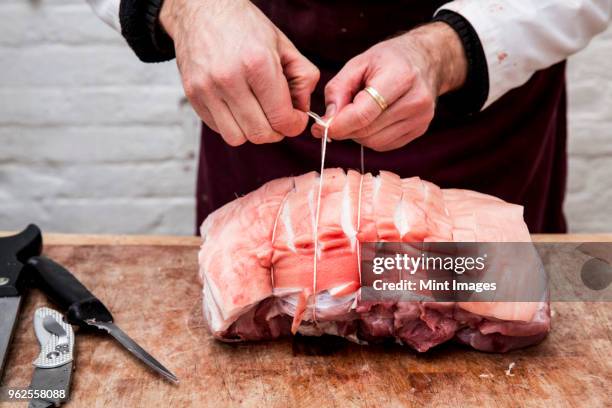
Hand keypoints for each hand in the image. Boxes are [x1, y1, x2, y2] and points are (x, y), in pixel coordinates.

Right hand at [160, 0, 319, 145]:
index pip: (282, 119)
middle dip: (276, 131)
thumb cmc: (247, 27)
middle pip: (260, 134)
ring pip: (237, 138)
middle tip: (278, 117)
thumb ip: (303, 80)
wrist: (203, 9)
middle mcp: (229, 78)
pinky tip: (238, 106)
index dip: (295, 125)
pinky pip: (218, 128)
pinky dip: (232, 124)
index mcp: (257, 64)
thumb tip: (302, 111)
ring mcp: (207, 89)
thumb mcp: (285, 46)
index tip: (295, 118)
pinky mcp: (193, 95)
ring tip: (257, 114)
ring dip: (252, 131)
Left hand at [313, 22, 466, 150]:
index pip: (363, 114)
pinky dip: (371, 137)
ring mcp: (421, 118)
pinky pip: (385, 145)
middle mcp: (416, 100)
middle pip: (367, 131)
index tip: (320, 126)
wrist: (425, 60)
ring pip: (374, 142)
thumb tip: (325, 123)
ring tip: (359, 113)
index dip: (338, 125)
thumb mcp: (358, 63)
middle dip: (345, 128)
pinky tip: (373, 119)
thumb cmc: (388, 60)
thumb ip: (337, 91)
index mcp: (400, 77)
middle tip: (337, 116)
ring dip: (358, 134)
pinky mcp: (420, 130)